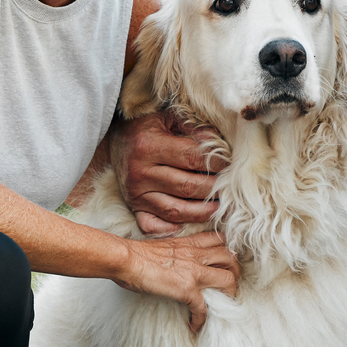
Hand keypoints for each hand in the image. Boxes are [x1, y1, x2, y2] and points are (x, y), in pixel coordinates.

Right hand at [111, 111, 225, 235]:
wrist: (117, 140)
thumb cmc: (148, 128)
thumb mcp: (168, 118)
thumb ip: (193, 128)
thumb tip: (217, 143)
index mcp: (149, 145)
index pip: (193, 158)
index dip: (216, 162)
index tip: (229, 163)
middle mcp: (140, 172)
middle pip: (188, 187)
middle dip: (213, 188)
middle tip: (228, 187)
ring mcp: (135, 193)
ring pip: (176, 210)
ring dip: (202, 211)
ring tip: (219, 206)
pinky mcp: (133, 208)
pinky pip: (154, 226)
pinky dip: (172, 229)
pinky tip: (190, 223)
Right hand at [114, 230, 239, 332]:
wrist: (125, 259)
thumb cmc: (135, 253)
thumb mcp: (163, 245)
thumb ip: (176, 250)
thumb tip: (176, 263)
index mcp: (190, 243)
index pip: (220, 240)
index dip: (227, 252)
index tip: (225, 264)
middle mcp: (196, 254)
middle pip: (231, 258)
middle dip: (234, 273)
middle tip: (228, 286)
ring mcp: (194, 271)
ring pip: (228, 280)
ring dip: (228, 295)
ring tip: (220, 305)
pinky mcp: (186, 289)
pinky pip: (204, 308)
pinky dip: (202, 319)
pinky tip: (194, 325)